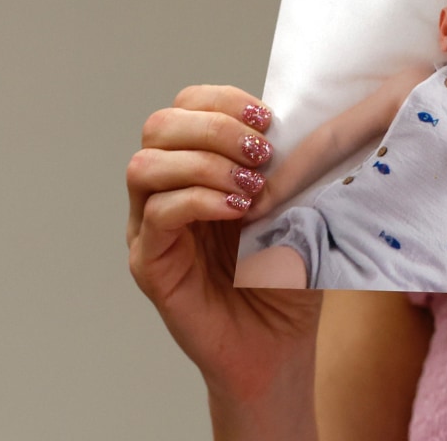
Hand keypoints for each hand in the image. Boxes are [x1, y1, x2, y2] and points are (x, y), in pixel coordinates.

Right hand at [126, 85, 321, 416]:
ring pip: (145, 166)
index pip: (186, 106)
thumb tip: (301, 123)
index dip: (223, 101)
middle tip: (261, 152)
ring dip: (204, 164)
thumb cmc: (288, 274)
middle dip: (214, 126)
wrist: (279, 345)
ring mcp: (149, 230)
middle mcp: (163, 192)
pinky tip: (239, 211)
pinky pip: (157, 216)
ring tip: (251, 187)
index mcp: (196, 168)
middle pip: (159, 126)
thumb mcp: (296, 204)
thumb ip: (288, 164)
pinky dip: (199, 200)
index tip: (268, 120)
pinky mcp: (150, 265)